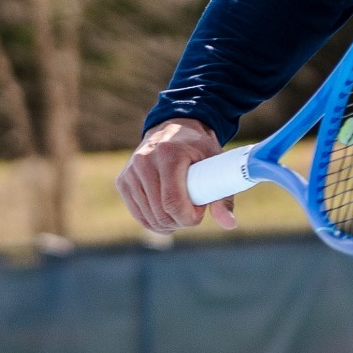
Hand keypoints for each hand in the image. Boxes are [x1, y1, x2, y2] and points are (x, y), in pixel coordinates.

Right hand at [115, 117, 237, 234]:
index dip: (188, 217)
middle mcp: (144, 161)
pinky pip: (138, 215)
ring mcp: (130, 171)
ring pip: (149, 218)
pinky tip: (166, 214)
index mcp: (168, 154)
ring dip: (168, 224)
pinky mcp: (123, 181)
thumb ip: (223, 194)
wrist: (175, 128)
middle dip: (180, 222)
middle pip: (160, 213)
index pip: (172, 202)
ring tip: (181, 208)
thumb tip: (229, 224)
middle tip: (193, 211)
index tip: (200, 211)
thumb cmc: (199, 148)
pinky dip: (154, 221)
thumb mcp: (216, 163)